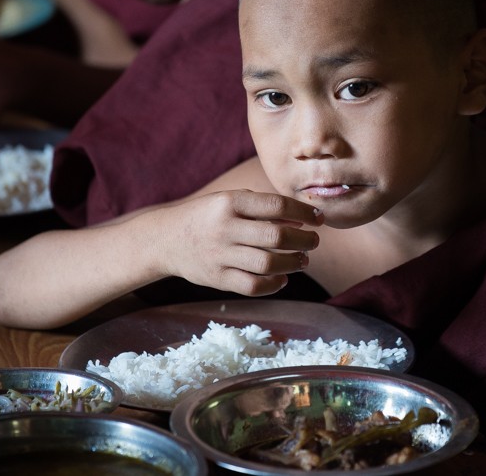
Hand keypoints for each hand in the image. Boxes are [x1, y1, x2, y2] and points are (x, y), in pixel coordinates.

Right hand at [154, 190, 323, 294]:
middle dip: (304, 240)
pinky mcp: (217, 278)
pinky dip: (274, 284)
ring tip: (303, 260)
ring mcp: (220, 255)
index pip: (276, 206)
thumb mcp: (229, 200)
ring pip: (268, 264)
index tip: (319, 218)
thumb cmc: (207, 216)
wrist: (166, 239)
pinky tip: (283, 278)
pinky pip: (253, 286)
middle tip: (314, 241)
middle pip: (277, 237)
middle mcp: (225, 228)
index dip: (304, 212)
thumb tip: (302, 219)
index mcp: (230, 202)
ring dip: (293, 263)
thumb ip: (262, 208)